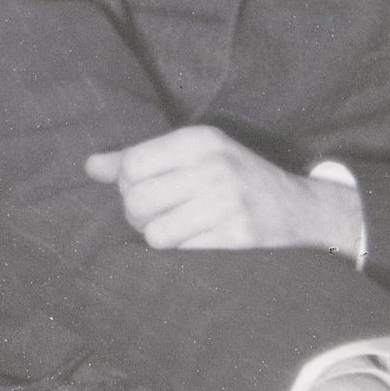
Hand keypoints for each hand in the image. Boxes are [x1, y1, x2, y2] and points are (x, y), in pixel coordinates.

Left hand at [84, 126, 363, 256]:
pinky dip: (182, 249)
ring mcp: (227, 201)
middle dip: (138, 215)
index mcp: (201, 139)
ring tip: (178, 228)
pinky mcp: (237, 235)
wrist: (300, 208)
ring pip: (154, 232)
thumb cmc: (235, 178)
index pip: (132, 165)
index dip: (127, 185)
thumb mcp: (195, 156)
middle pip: (138, 200)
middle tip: (157, 215)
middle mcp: (214, 166)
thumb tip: (90, 166)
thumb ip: (141, 158)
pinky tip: (199, 239)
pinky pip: (181, 250)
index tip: (144, 190)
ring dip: (159, 236)